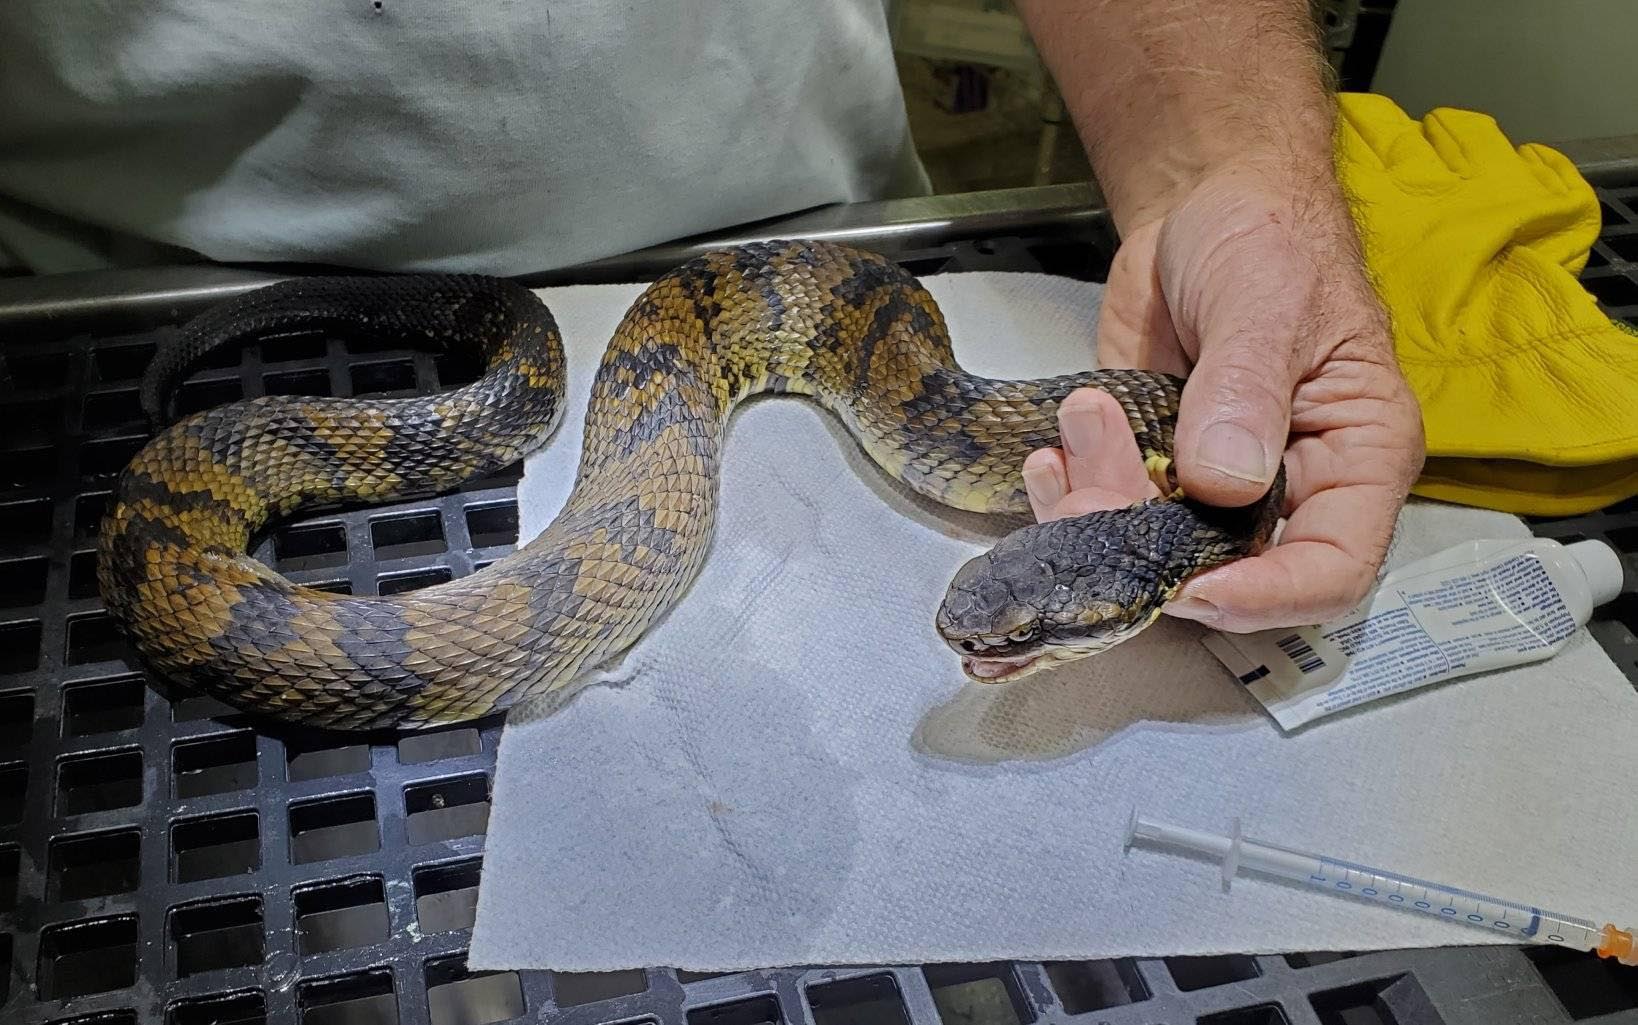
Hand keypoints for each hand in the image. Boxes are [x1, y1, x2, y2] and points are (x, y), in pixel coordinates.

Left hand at [1022, 164, 1425, 632]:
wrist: (1202, 202)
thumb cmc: (1268, 237)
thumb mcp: (1267, 300)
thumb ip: (1246, 388)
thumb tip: (1225, 480)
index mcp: (1355, 459)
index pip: (1331, 571)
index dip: (1264, 597)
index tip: (1190, 584)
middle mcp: (1288, 489)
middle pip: (1227, 573)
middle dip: (1147, 550)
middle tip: (1092, 488)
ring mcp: (1212, 486)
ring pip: (1152, 551)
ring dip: (1096, 511)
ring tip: (1078, 428)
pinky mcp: (1151, 466)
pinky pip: (1108, 510)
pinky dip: (1071, 492)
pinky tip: (1055, 448)